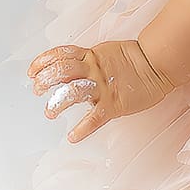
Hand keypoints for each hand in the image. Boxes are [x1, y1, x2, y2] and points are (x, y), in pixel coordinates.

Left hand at [27, 40, 174, 142]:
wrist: (157, 63)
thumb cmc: (132, 60)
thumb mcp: (105, 52)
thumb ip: (86, 59)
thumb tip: (64, 66)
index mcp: (90, 55)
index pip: (60, 55)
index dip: (43, 62)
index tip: (31, 71)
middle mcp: (93, 69)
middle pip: (62, 71)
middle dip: (45, 80)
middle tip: (37, 89)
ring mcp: (103, 86)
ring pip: (74, 91)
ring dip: (57, 103)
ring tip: (50, 112)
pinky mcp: (113, 103)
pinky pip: (95, 117)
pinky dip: (83, 128)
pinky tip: (73, 136)